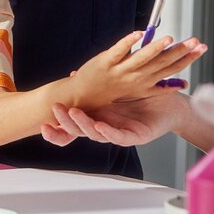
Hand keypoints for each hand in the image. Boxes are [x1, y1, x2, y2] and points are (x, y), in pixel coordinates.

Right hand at [42, 90, 192, 146]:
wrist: (169, 103)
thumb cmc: (142, 96)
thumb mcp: (114, 88)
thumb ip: (95, 84)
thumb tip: (75, 75)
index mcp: (97, 117)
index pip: (72, 127)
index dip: (57, 129)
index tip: (43, 124)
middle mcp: (105, 128)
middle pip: (79, 130)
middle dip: (65, 122)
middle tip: (55, 111)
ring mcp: (119, 134)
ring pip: (96, 134)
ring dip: (83, 125)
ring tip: (74, 113)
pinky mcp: (135, 137)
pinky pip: (119, 137)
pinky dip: (108, 132)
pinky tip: (100, 125)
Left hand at [71, 31, 207, 105]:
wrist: (81, 99)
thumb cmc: (111, 94)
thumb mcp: (141, 93)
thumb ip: (160, 87)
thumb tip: (182, 84)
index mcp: (146, 83)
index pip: (172, 69)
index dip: (188, 58)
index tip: (202, 48)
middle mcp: (136, 78)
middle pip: (162, 62)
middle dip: (181, 51)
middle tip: (196, 41)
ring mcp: (121, 71)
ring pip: (142, 58)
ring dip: (156, 48)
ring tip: (169, 39)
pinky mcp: (105, 63)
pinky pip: (119, 51)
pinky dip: (129, 42)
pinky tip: (139, 33)